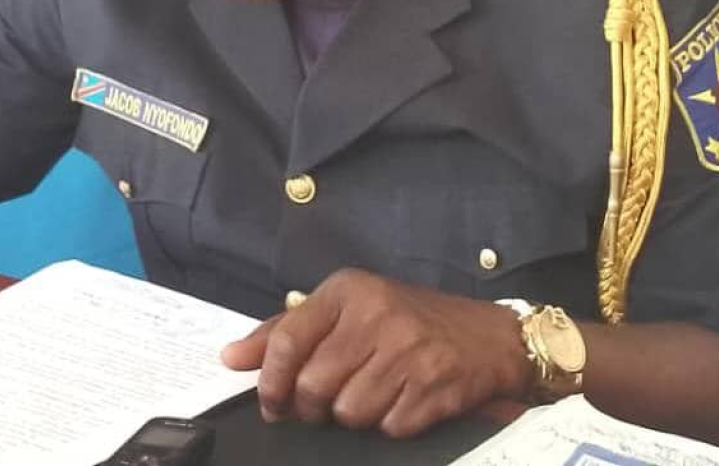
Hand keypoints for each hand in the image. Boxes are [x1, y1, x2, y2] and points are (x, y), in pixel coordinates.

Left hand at [221, 269, 530, 437]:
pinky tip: (402, 401)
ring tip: (371, 394)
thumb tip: (230, 358)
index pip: (287, 339)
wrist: (489, 336)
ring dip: (354, 416)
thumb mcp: (348, 310)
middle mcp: (378, 315)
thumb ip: (286, 331)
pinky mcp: (435, 385)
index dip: (269, 381)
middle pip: (313, 385)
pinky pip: (388, 428)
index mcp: (349, 291)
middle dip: (312, 407)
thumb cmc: (408, 321)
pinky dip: (390, 425)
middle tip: (323, 405)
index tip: (270, 402)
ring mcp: (410, 351)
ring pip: (348, 412)